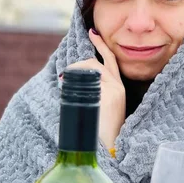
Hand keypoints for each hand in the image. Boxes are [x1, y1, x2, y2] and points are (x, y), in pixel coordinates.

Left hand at [65, 29, 125, 149]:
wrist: (109, 149)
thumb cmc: (101, 134)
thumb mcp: (102, 110)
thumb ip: (95, 95)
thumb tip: (75, 84)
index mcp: (120, 90)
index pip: (111, 61)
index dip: (101, 46)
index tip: (92, 33)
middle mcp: (118, 87)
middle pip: (95, 63)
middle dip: (77, 65)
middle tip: (64, 75)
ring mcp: (113, 90)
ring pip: (90, 68)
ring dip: (73, 72)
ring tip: (64, 84)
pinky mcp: (107, 95)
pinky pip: (85, 80)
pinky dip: (72, 82)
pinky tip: (65, 88)